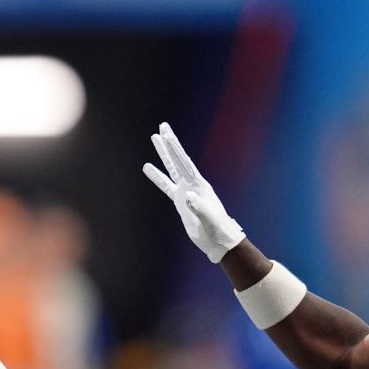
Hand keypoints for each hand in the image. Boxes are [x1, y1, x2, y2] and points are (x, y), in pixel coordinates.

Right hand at [142, 122, 244, 262]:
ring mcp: (186, 191)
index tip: (166, 135)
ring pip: (172, 168)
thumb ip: (199, 207)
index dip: (175, 149)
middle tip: (163, 126)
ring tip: (154, 138)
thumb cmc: (217, 232)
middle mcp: (193, 184)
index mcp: (199, 186)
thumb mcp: (209, 220)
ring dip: (163, 154)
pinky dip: (157, 176)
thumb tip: (187, 195)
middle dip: (170, 143)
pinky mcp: (181, 201)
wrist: (221, 242)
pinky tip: (148, 168)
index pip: (184, 164)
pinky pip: (166, 186)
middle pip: (178, 160)